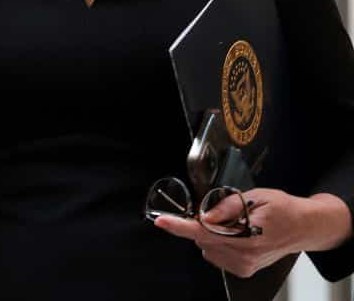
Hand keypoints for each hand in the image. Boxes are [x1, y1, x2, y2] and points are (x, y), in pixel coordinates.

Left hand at [153, 188, 349, 277]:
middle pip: (203, 239)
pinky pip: (215, 255)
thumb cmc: (284, 209)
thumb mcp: (257, 196)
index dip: (180, 226)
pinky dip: (218, 243)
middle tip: (223, 212)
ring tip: (236, 224)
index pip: (205, 231)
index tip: (162, 222)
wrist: (304, 227)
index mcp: (249, 235)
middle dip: (203, 223)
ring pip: (207, 247)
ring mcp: (244, 265)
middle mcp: (245, 254)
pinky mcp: (243, 270)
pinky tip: (236, 235)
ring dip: (211, 234)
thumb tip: (205, 214)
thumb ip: (228, 206)